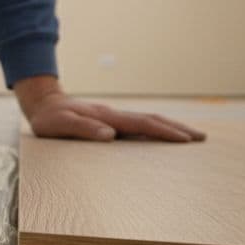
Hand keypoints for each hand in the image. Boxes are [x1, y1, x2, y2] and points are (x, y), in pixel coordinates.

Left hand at [14, 75, 205, 141]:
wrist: (42, 104)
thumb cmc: (48, 119)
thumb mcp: (60, 126)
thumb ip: (83, 129)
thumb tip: (110, 135)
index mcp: (107, 117)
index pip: (142, 125)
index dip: (164, 132)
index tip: (185, 140)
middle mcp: (114, 116)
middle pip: (152, 120)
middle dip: (178, 129)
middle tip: (202, 139)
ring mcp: (114, 117)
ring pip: (148, 121)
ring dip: (170, 128)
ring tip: (191, 137)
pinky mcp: (110, 121)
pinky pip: (139, 125)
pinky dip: (156, 129)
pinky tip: (162, 136)